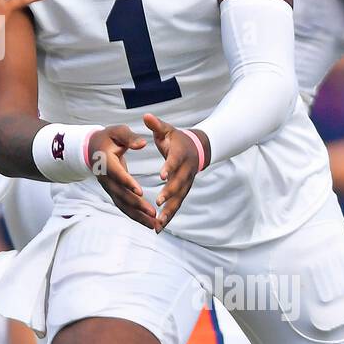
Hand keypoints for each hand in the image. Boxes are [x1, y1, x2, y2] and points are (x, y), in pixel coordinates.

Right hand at [89, 124, 155, 229]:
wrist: (92, 148)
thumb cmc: (108, 138)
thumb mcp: (117, 131)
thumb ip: (130, 137)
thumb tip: (142, 144)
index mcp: (106, 161)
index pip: (117, 174)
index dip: (128, 183)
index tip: (140, 192)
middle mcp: (106, 178)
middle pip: (121, 194)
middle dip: (137, 205)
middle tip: (153, 213)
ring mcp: (109, 187)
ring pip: (123, 204)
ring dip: (138, 216)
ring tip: (154, 224)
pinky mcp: (113, 193)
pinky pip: (124, 206)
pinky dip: (136, 216)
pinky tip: (149, 223)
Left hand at [143, 114, 204, 230]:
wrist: (196, 148)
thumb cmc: (176, 138)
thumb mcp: (167, 130)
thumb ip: (156, 125)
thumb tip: (146, 116)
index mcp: (180, 154)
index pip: (174, 161)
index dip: (169, 168)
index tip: (161, 176)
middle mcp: (186, 171)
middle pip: (179, 184)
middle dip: (170, 194)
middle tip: (159, 203)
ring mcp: (186, 183)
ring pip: (179, 199)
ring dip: (169, 212)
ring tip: (158, 224)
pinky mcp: (184, 191)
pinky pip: (177, 205)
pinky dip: (169, 216)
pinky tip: (159, 227)